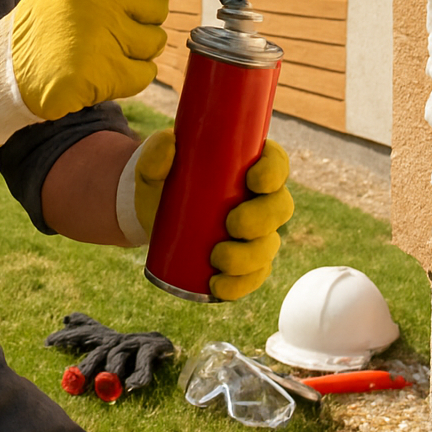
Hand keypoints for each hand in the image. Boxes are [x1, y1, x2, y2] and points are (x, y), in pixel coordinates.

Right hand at [0, 0, 193, 148]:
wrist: (7, 69)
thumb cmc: (46, 23)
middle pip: (159, 6)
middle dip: (145, 20)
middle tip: (112, 28)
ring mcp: (97, 32)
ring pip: (155, 42)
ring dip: (137, 50)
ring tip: (101, 49)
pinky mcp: (100, 71)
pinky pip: (144, 73)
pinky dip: (130, 76)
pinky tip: (101, 72)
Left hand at [45, 312, 174, 394]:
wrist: (163, 344)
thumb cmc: (129, 346)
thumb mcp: (107, 339)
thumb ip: (88, 331)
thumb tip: (66, 317)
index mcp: (105, 337)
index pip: (84, 334)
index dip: (66, 337)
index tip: (47, 343)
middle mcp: (118, 339)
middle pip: (99, 349)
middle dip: (88, 362)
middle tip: (76, 376)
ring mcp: (135, 343)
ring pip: (120, 356)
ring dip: (113, 369)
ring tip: (108, 379)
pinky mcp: (152, 349)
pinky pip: (144, 363)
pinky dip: (140, 375)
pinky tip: (133, 386)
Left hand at [121, 130, 294, 299]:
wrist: (152, 214)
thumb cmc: (163, 180)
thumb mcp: (154, 164)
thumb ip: (156, 151)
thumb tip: (169, 145)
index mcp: (249, 166)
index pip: (276, 164)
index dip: (274, 172)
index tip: (253, 179)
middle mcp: (259, 199)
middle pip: (280, 207)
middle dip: (262, 219)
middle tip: (232, 224)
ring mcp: (255, 233)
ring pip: (269, 246)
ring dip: (249, 257)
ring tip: (217, 259)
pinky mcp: (243, 262)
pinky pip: (253, 276)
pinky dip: (239, 285)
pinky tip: (218, 286)